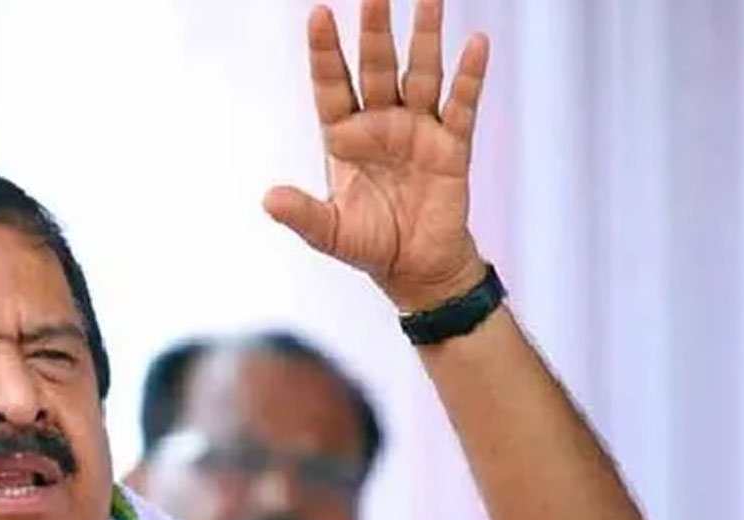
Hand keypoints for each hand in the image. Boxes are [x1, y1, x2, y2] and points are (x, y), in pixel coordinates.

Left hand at [264, 0, 489, 310]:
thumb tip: (268, 199)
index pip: (332, 84)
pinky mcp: (452, 146)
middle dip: (375, 29)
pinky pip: (462, 105)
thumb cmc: (370, 245)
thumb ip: (302, 214)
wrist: (416, 270)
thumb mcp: (329, 233)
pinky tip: (474, 44)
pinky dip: (469, 76)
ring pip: (421, 73)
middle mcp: (381, 123)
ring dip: (425, 36)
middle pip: (377, 66)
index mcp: (344, 137)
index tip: (318, 13)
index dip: (325, 52)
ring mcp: (418, 130)